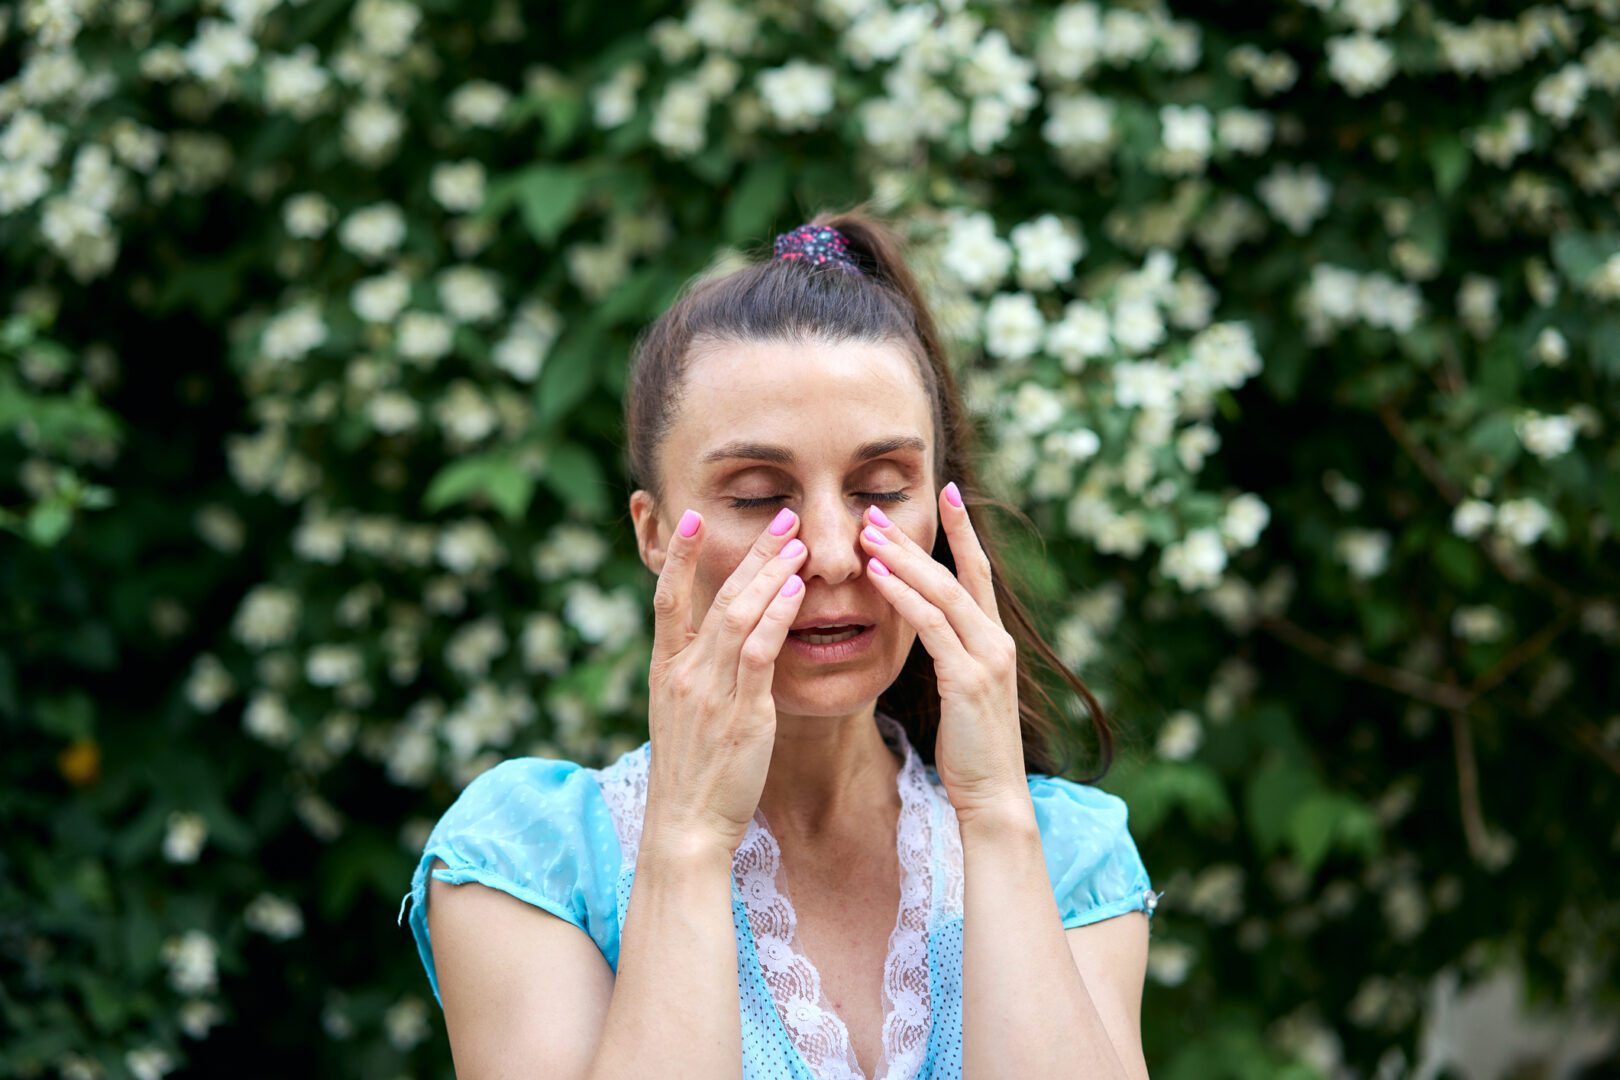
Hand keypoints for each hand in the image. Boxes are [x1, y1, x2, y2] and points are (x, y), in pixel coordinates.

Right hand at [644, 506, 808, 856]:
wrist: (685, 829)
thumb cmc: (691, 776)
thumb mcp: (683, 717)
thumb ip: (698, 677)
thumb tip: (716, 646)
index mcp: (666, 671)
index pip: (666, 598)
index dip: (679, 556)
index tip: (691, 516)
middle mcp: (684, 673)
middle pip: (716, 596)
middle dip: (750, 552)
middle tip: (780, 514)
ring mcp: (710, 692)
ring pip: (738, 615)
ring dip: (769, 573)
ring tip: (796, 539)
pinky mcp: (741, 715)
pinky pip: (758, 654)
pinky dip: (775, 617)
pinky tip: (795, 591)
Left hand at [858, 482, 1027, 818]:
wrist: (994, 798)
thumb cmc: (971, 751)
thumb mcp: (962, 693)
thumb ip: (951, 656)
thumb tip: (926, 630)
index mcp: (994, 641)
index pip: (978, 572)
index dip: (963, 531)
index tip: (947, 491)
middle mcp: (996, 640)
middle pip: (955, 572)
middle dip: (916, 538)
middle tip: (877, 507)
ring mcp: (986, 658)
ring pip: (943, 592)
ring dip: (903, 558)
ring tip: (868, 530)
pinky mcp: (969, 680)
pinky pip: (932, 627)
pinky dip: (905, 598)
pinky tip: (878, 578)